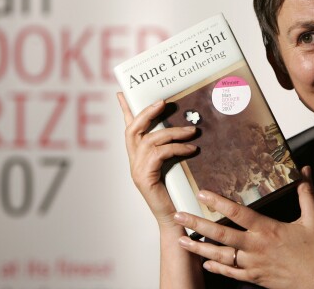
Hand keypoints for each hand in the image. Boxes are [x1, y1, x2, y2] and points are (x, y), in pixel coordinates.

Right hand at [117, 93, 197, 226]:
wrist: (174, 220)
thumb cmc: (176, 193)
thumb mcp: (172, 166)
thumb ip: (170, 149)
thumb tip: (186, 129)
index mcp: (137, 156)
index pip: (128, 128)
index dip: (125, 110)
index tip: (121, 93)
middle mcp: (133, 161)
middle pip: (133, 129)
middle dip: (146, 112)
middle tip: (162, 102)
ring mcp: (136, 169)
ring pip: (150, 139)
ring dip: (173, 131)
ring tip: (192, 131)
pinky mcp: (144, 177)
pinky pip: (160, 153)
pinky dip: (177, 148)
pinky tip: (191, 149)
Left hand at [174, 166, 313, 288]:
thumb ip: (306, 192)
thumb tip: (303, 169)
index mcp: (268, 229)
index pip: (238, 213)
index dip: (218, 202)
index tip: (201, 193)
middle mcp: (256, 246)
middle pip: (221, 234)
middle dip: (197, 224)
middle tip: (178, 215)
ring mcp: (253, 264)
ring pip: (220, 255)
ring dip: (198, 247)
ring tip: (180, 239)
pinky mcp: (254, 278)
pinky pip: (230, 272)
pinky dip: (215, 267)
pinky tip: (204, 261)